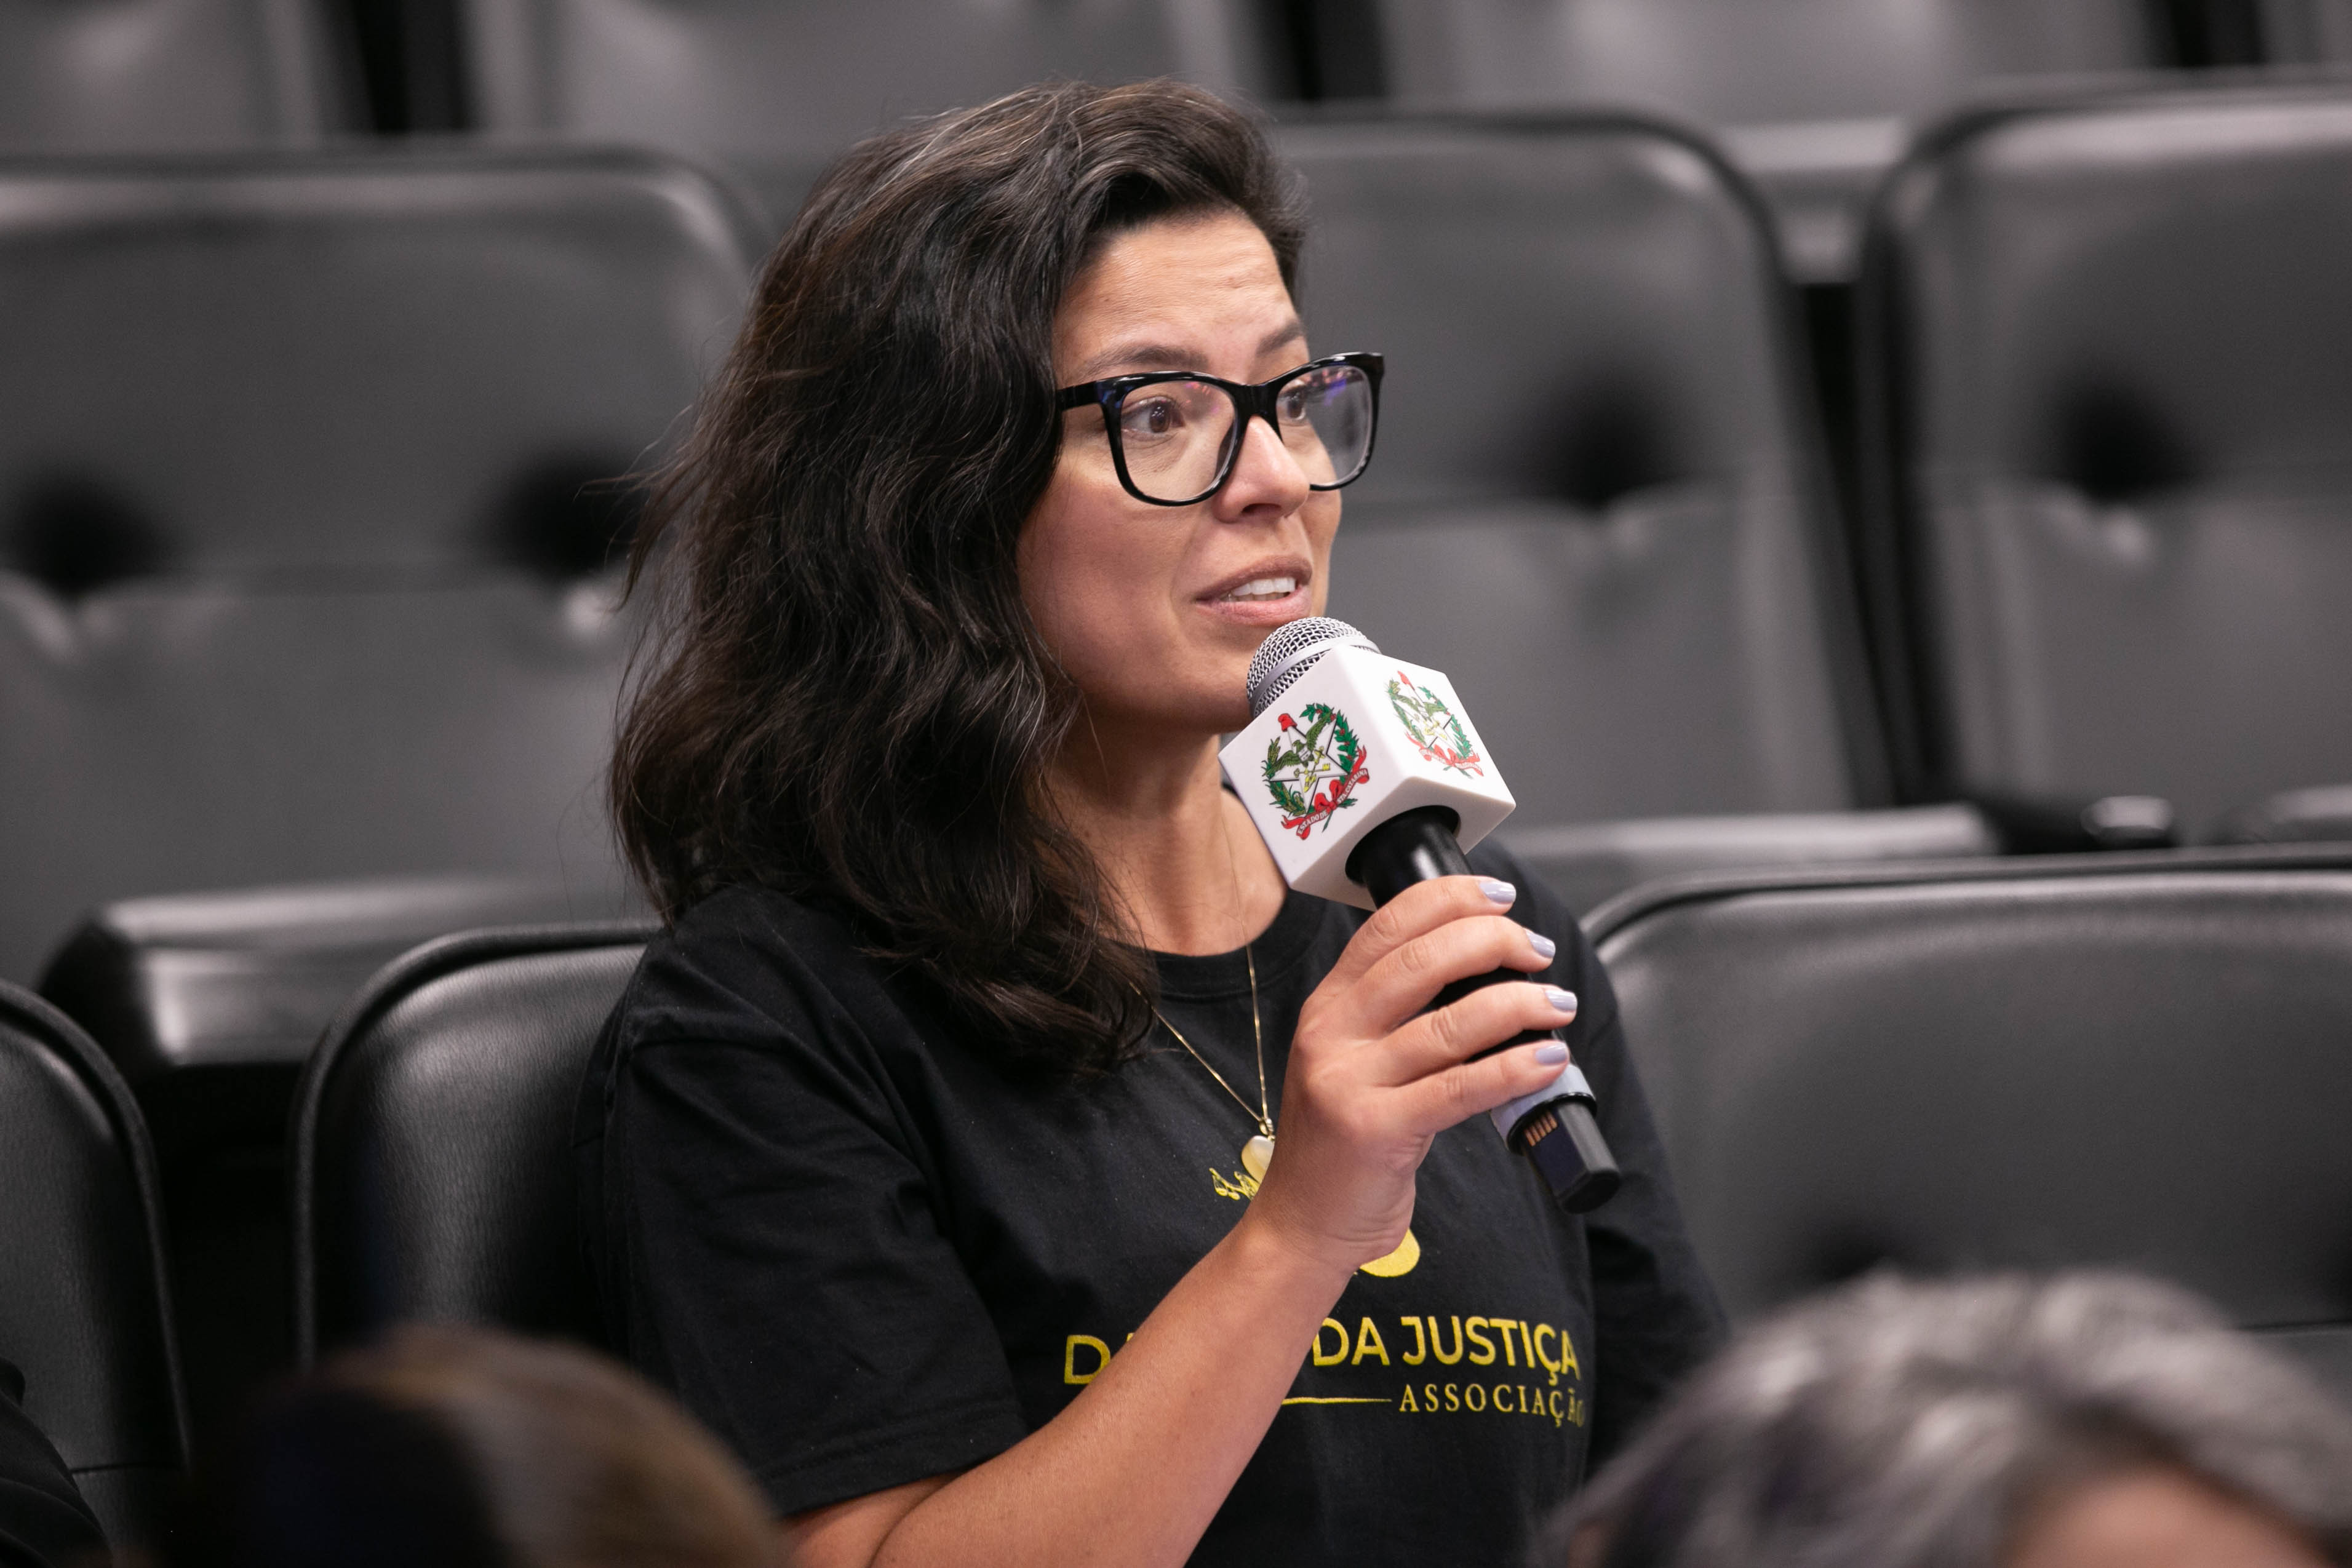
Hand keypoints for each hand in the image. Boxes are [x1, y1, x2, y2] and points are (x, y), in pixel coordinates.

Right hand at [1241, 875, 1578, 1277]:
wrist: (1300, 1223)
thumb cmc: (1339, 1144)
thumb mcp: (1349, 1063)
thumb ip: (1394, 1019)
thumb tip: (1482, 978)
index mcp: (1326, 1008)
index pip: (1386, 928)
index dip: (1448, 900)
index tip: (1499, 897)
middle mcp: (1330, 1035)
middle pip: (1420, 961)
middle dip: (1491, 942)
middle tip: (1537, 950)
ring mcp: (1348, 1082)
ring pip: (1448, 1023)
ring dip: (1519, 1005)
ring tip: (1557, 1004)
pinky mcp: (1375, 1131)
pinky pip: (1460, 1088)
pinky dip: (1513, 1068)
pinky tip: (1547, 1059)